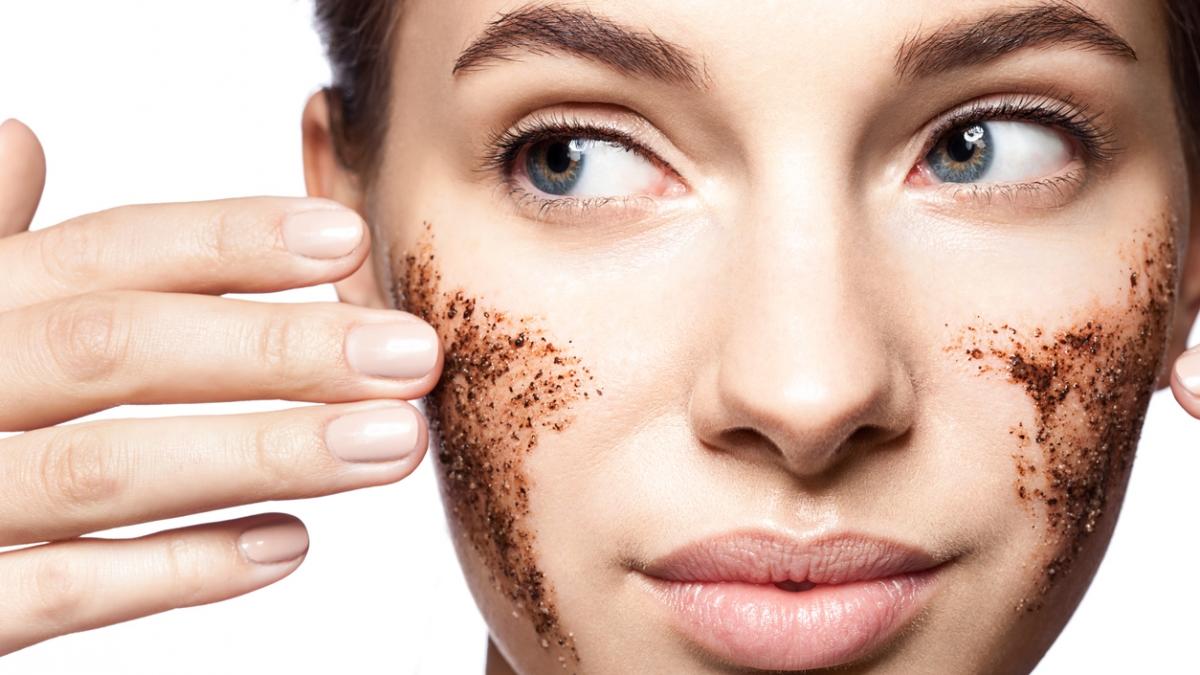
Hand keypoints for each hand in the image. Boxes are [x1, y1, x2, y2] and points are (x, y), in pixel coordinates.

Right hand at [0, 119, 441, 655]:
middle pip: (118, 348)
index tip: (347, 242)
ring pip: (106, 469)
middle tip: (411, 358)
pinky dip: (182, 569)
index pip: (102, 254)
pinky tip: (290, 545)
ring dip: (265, 452)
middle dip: (276, 349)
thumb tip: (20, 138)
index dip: (226, 242)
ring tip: (391, 444)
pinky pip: (63, 590)